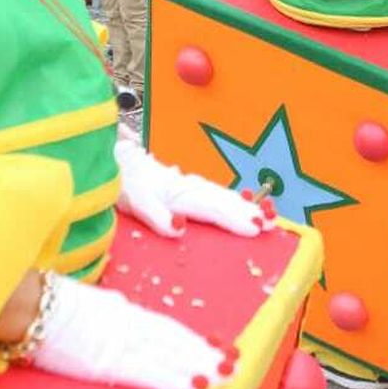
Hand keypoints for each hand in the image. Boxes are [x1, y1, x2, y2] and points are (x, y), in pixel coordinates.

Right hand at [32, 273, 228, 388]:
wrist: (28, 304)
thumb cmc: (48, 306)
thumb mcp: (89, 305)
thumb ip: (110, 314)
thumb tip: (123, 314)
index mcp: (123, 312)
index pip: (167, 328)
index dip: (194, 339)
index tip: (218, 347)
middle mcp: (129, 324)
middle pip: (175, 340)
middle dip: (206, 353)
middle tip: (235, 363)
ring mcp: (120, 342)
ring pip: (170, 354)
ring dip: (199, 365)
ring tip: (224, 375)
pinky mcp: (107, 360)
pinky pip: (147, 372)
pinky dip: (172, 379)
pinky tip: (191, 386)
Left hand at [114, 133, 268, 238]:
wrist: (114, 159)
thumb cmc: (123, 183)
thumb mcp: (133, 201)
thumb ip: (155, 215)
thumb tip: (180, 228)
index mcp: (178, 192)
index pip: (211, 207)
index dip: (233, 219)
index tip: (254, 229)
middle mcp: (188, 187)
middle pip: (222, 200)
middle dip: (248, 212)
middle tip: (273, 225)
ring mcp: (189, 184)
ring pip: (222, 195)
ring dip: (245, 206)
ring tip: (268, 216)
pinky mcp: (186, 186)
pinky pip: (215, 193)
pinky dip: (232, 200)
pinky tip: (243, 203)